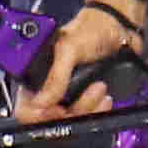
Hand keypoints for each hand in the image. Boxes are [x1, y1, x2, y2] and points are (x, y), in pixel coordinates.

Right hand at [12, 0, 140, 123]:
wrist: (121, 27)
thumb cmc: (92, 28)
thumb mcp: (68, 49)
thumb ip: (54, 77)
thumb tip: (41, 102)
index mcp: (36, 72)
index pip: (26, 105)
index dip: (38, 113)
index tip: (57, 110)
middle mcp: (49, 86)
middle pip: (51, 117)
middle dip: (73, 109)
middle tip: (88, 93)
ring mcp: (68, 94)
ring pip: (71, 119)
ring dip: (89, 107)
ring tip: (100, 88)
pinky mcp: (86, 98)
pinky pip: (87, 116)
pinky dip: (97, 110)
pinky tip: (103, 97)